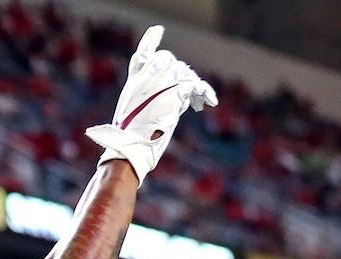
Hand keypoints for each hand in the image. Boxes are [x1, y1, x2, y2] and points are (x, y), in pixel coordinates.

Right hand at [84, 26, 215, 183]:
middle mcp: (145, 79)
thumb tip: (175, 104)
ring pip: (182, 71)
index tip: (158, 30)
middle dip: (178, 71)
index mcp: (134, 84)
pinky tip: (210, 101)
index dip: (150, 41)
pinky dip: (204, 93)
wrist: (130, 147)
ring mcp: (159, 83)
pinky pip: (195, 85)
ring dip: (191, 84)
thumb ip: (150, 103)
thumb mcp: (133, 117)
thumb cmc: (129, 141)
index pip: (142, 56)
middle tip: (187, 87)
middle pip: (167, 59)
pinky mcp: (174, 93)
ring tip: (196, 102)